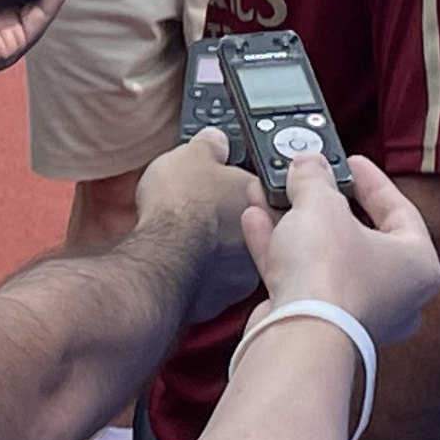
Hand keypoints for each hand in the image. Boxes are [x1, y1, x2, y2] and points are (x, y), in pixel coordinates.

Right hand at [133, 127, 269, 319]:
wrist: (163, 262)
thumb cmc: (186, 208)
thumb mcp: (195, 155)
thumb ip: (212, 145)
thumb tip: (214, 140)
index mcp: (276, 202)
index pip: (274, 188)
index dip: (251, 180)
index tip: (229, 174)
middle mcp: (272, 243)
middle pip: (260, 222)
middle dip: (236, 211)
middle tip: (209, 198)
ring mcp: (249, 273)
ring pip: (237, 252)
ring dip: (219, 242)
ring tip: (193, 227)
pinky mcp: (224, 299)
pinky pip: (215, 278)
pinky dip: (204, 267)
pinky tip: (186, 254)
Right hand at [243, 153, 439, 348]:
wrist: (297, 336)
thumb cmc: (331, 278)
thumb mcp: (322, 204)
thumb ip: (315, 177)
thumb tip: (308, 165)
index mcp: (417, 264)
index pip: (400, 210)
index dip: (371, 181)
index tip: (349, 163)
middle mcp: (392, 294)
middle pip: (356, 234)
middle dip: (322, 202)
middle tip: (306, 178)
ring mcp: (353, 312)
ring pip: (323, 256)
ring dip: (293, 221)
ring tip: (270, 191)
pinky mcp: (317, 324)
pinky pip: (299, 277)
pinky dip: (278, 248)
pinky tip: (256, 219)